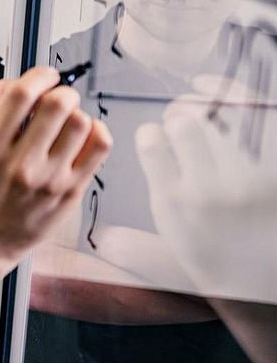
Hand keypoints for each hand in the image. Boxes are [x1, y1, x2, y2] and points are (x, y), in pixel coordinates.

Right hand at [0, 67, 112, 261]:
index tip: (45, 76)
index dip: (39, 76)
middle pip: (57, 105)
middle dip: (62, 92)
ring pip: (82, 123)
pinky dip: (96, 132)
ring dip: (77, 114)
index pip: (20, 96)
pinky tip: (83, 137)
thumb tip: (18, 81)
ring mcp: (50, 179)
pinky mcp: (72, 191)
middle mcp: (21, 164)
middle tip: (58, 99)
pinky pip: (100, 147)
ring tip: (67, 123)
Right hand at [135, 75, 276, 301]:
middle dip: (177, 114)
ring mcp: (253, 175)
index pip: (151, 143)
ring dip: (204, 104)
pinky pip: (254, 110)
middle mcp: (213, 190)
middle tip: (179, 117)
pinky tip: (215, 85)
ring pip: (219, 113)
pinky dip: (232, 90)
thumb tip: (102, 240)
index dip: (151, 135)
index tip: (155, 137)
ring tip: (202, 109)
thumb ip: (136, 249)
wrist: (271, 276)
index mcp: (178, 206)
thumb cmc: (227, 266)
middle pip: (185, 123)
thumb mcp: (175, 261)